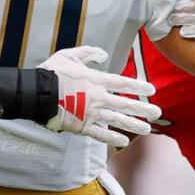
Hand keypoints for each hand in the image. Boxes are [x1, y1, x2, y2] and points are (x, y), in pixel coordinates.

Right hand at [38, 46, 160, 146]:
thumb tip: (103, 54)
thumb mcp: (69, 55)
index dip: (138, 85)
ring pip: (117, 120)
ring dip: (134, 124)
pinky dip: (112, 138)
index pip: (122, 82)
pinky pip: (100, 134)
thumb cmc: (52, 72)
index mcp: (95, 80)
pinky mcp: (81, 126)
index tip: (152, 89)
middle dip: (143, 108)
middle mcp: (98, 98)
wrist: (37, 93)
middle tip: (158, 112)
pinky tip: (124, 141)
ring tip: (147, 129)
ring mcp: (91, 113)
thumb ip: (88, 53)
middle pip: (125, 103)